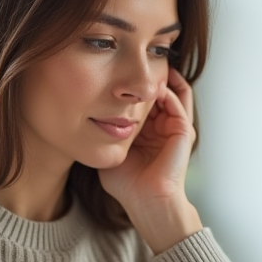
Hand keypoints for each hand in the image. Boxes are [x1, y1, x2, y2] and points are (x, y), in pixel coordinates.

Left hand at [98, 68, 202, 252]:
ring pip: (171, 91)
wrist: (147, 203)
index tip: (112, 69)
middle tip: (131, 58)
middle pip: (158, 90)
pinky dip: (167, 90)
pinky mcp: (184, 131)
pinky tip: (152, 84)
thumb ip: (101, 134)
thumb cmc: (127, 185)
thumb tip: (77, 117)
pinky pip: (178, 102)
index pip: (141, 99)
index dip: (129, 84)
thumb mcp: (109, 151)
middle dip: (146, 74)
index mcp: (146, 131)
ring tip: (146, 63)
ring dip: (160, 77)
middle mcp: (162, 127)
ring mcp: (174, 128)